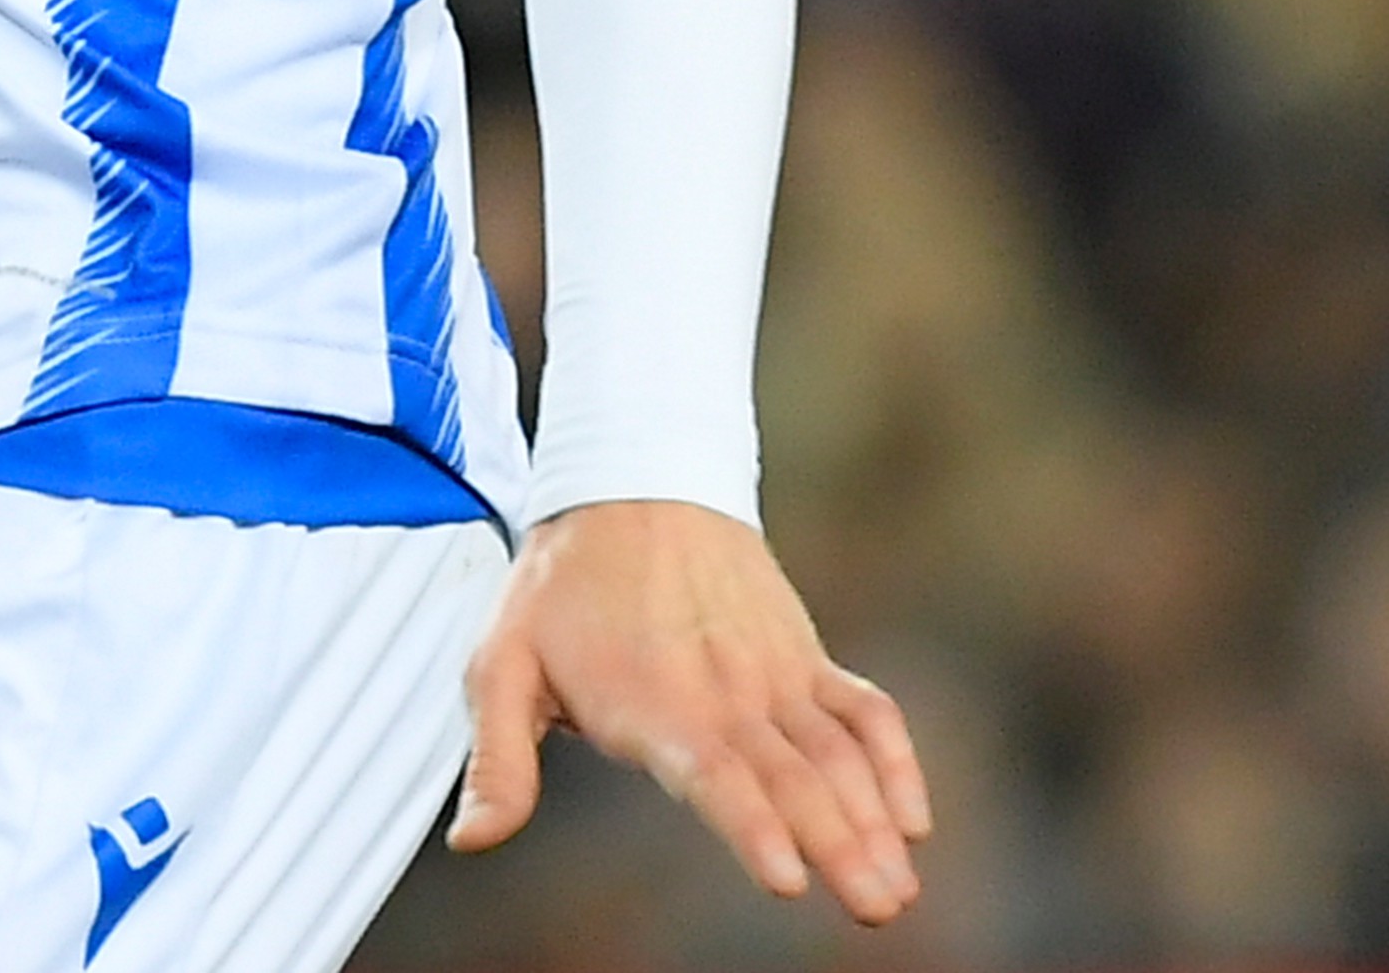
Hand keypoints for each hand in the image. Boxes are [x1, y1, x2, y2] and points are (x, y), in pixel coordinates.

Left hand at [450, 498, 929, 925]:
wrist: (633, 480)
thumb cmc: (562, 584)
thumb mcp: (501, 661)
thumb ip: (497, 758)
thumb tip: (472, 838)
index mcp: (656, 706)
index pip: (715, 775)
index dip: (754, 826)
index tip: (788, 876)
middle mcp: (727, 695)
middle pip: (795, 778)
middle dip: (842, 845)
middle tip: (879, 908)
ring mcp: (776, 676)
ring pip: (839, 754)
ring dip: (876, 819)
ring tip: (899, 886)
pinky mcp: (806, 657)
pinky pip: (864, 709)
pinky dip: (896, 759)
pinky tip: (916, 816)